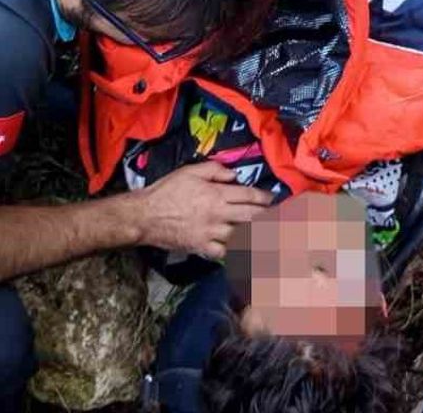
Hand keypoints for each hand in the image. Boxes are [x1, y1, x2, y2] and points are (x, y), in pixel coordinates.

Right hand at [133, 161, 271, 257]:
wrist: (145, 216)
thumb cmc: (166, 191)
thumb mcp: (190, 171)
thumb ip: (215, 170)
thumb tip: (235, 175)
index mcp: (216, 194)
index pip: (249, 195)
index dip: (265, 197)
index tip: (272, 199)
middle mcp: (217, 214)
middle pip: (251, 217)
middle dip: (268, 217)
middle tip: (277, 217)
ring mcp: (211, 233)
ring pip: (242, 236)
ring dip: (256, 235)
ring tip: (267, 234)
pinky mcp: (202, 248)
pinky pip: (225, 253)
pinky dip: (236, 252)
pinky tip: (244, 250)